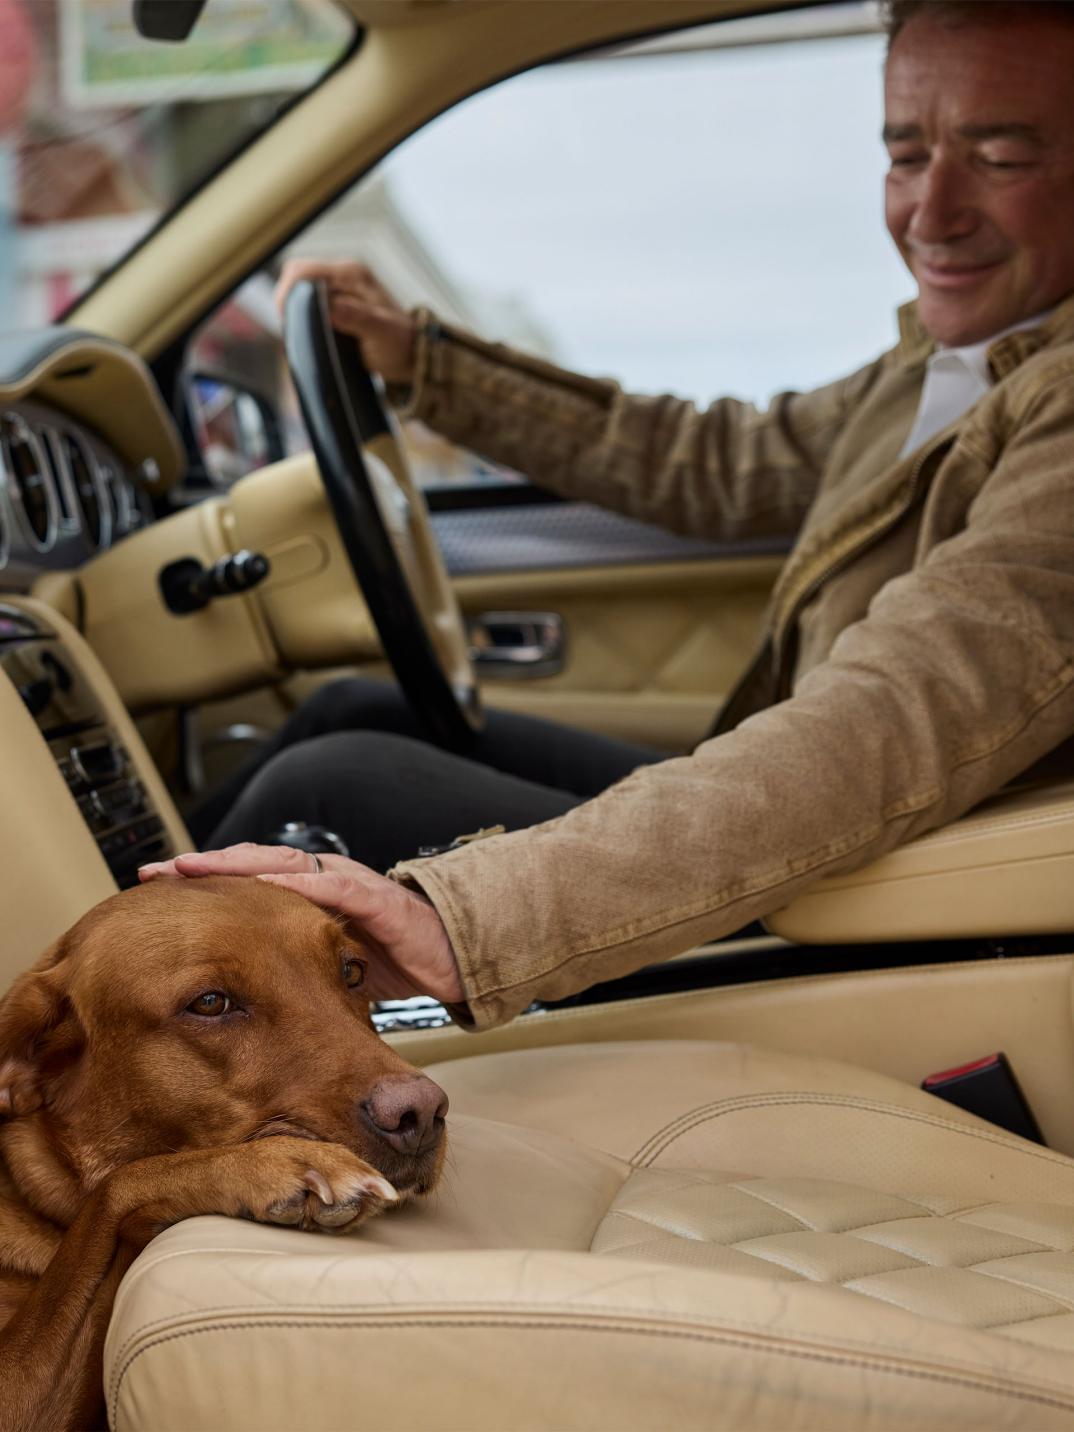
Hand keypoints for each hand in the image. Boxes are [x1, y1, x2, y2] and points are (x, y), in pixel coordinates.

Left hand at [138, 844, 464, 1005]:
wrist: (461, 956)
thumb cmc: (399, 958)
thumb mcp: (331, 964)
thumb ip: (295, 965)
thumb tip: (246, 996)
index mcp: (312, 896)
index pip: (248, 882)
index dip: (203, 882)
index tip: (155, 888)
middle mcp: (326, 881)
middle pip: (254, 865)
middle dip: (203, 867)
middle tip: (154, 871)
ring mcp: (350, 886)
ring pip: (283, 866)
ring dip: (235, 867)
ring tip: (192, 869)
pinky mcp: (376, 902)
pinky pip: (331, 889)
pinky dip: (294, 886)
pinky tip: (262, 887)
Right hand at [274, 259, 417, 382]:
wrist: (413, 354)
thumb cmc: (400, 342)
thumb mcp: (381, 332)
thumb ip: (357, 318)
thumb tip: (332, 309)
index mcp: (351, 275)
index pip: (304, 270)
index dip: (288, 291)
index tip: (287, 318)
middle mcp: (342, 277)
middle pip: (297, 278)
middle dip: (289, 303)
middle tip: (293, 330)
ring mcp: (338, 290)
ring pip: (300, 292)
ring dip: (296, 313)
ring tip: (301, 335)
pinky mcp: (335, 304)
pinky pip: (309, 305)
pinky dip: (303, 319)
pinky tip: (309, 336)